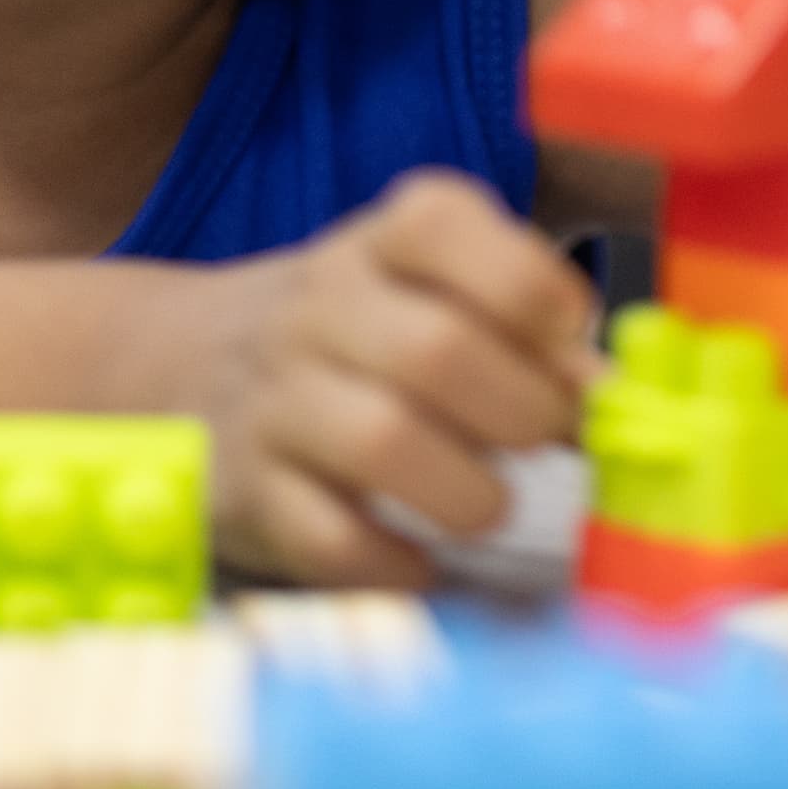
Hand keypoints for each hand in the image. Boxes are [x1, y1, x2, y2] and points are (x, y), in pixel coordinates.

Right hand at [188, 172, 601, 584]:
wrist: (181, 369)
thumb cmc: (355, 335)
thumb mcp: (427, 292)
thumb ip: (520, 327)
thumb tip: (606, 392)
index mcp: (377, 244)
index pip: (442, 225)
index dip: (528, 286)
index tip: (569, 336)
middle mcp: (318, 309)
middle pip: (435, 349)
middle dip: (522, 409)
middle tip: (547, 439)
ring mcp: (274, 401)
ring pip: (380, 443)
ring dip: (468, 491)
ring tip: (490, 504)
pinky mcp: (247, 494)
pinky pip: (329, 539)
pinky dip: (395, 563)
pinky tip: (422, 559)